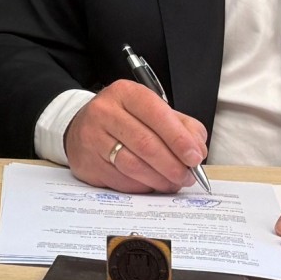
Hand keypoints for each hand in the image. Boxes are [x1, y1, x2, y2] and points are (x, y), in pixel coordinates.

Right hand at [64, 80, 207, 193]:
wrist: (83, 128)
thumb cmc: (126, 120)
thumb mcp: (153, 112)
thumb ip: (182, 127)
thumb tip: (197, 151)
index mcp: (125, 93)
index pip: (156, 114)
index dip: (179, 139)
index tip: (195, 157)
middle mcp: (104, 111)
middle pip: (145, 143)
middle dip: (172, 164)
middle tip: (188, 176)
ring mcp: (92, 137)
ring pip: (133, 165)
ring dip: (159, 179)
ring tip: (173, 182)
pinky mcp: (88, 162)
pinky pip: (121, 180)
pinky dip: (142, 186)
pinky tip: (151, 183)